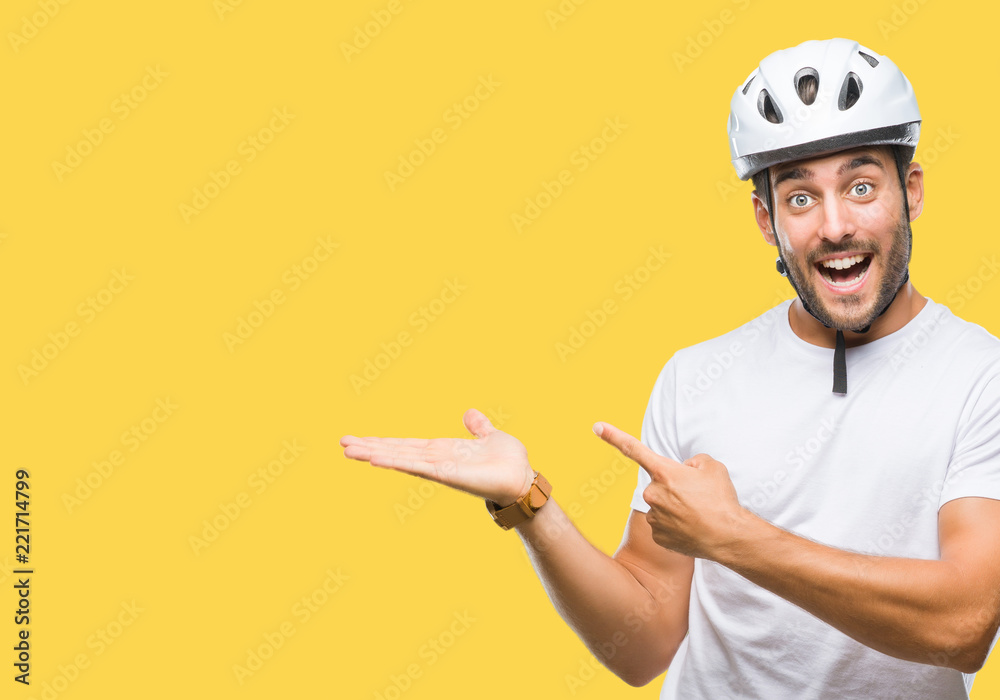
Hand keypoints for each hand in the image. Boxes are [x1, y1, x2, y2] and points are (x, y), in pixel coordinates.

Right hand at [340, 408, 535, 505]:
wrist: (523, 479)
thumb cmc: (508, 462)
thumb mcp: (490, 436)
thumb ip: (478, 427)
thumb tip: (469, 414)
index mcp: (442, 450)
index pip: (406, 445)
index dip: (382, 442)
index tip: (359, 438)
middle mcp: (435, 460)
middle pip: (396, 452)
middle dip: (369, 448)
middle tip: (341, 443)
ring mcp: (438, 468)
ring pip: (400, 459)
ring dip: (373, 454)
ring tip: (348, 451)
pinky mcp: (446, 474)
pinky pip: (417, 467)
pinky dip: (396, 462)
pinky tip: (376, 459)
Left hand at [592, 421, 747, 558]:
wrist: (728, 536)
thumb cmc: (721, 500)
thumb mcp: (712, 466)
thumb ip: (693, 461)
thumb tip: (684, 470)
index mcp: (664, 472)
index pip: (634, 449)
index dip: (613, 436)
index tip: (597, 427)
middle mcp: (652, 493)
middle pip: (659, 484)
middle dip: (674, 487)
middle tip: (697, 497)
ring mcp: (653, 516)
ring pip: (661, 505)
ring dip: (675, 507)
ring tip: (698, 514)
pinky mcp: (657, 536)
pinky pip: (663, 525)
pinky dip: (676, 525)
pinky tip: (692, 528)